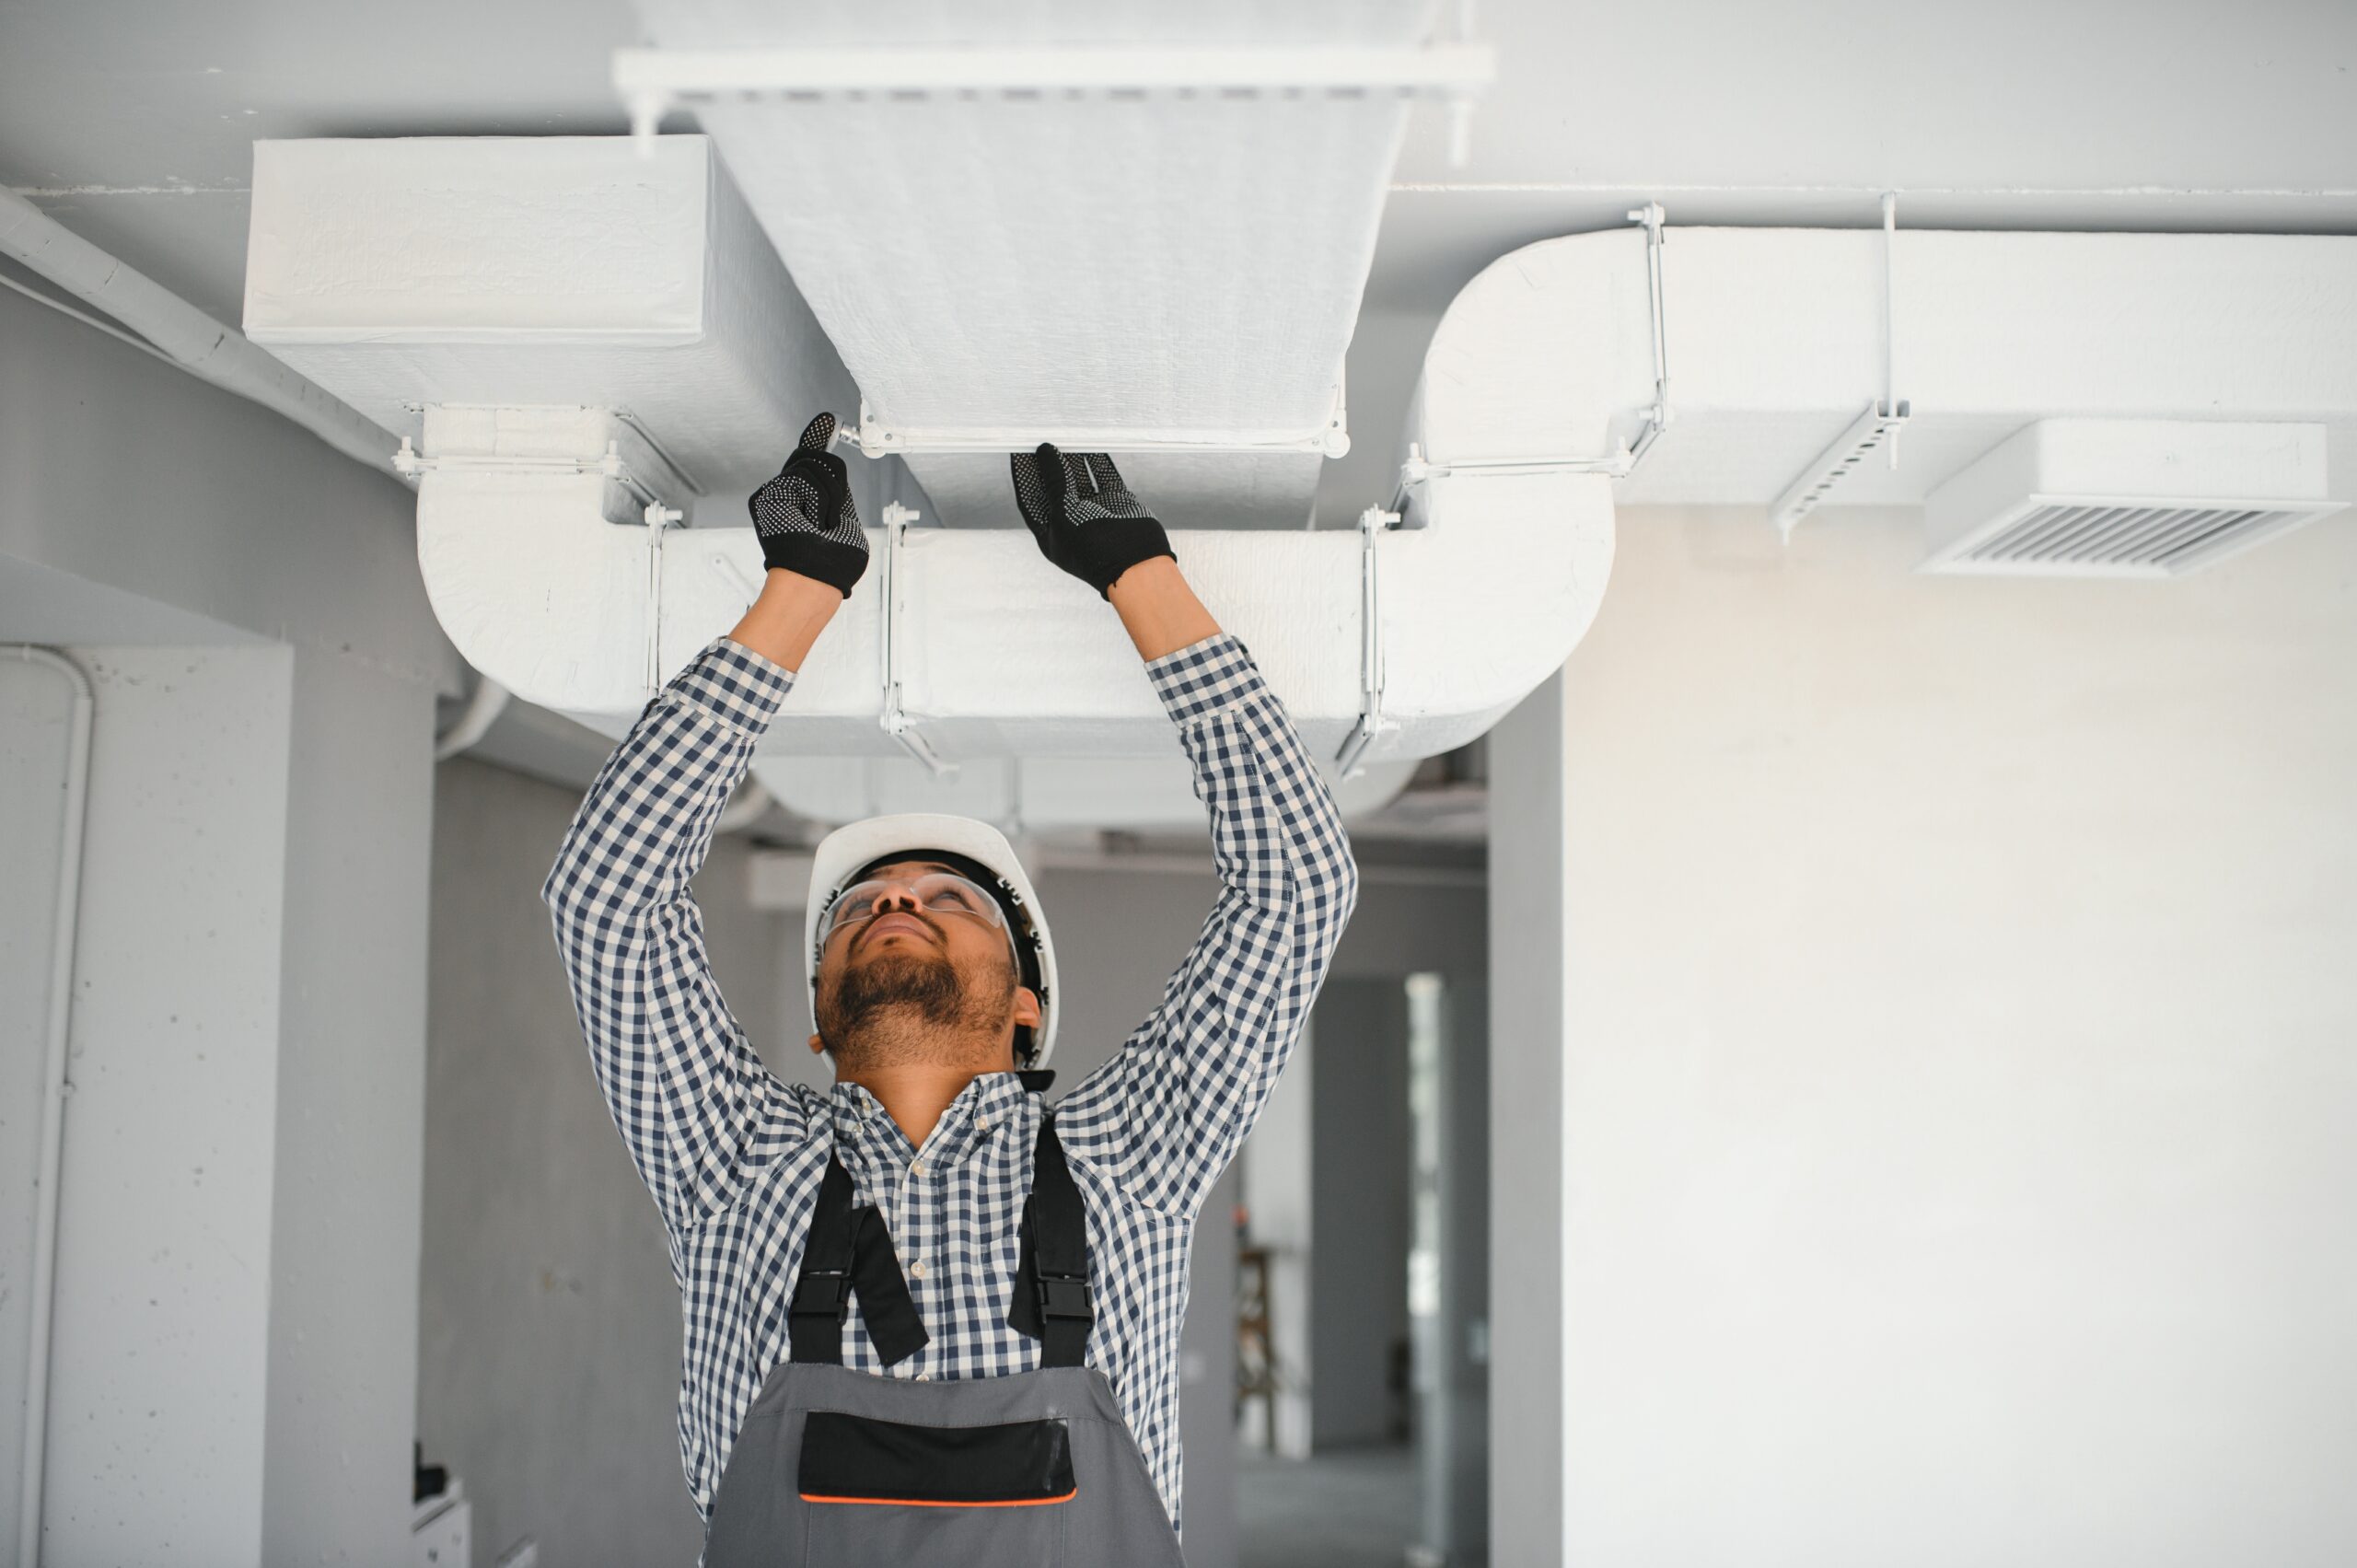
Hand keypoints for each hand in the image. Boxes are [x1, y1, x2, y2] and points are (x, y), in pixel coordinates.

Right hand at [749, 413, 866, 596]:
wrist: (817, 579)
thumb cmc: (833, 563)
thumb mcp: (845, 516)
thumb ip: (836, 484)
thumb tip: (831, 449)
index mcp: (805, 502)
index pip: (810, 462)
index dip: (817, 438)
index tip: (828, 420)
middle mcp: (786, 495)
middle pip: (814, 459)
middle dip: (833, 483)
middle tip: (829, 518)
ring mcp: (774, 494)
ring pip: (811, 467)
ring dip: (828, 498)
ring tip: (818, 525)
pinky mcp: (764, 496)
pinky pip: (800, 477)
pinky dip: (815, 500)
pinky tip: (808, 520)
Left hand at [1007, 445, 1174, 598]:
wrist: (1136, 566)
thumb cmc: (1093, 551)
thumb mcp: (1063, 515)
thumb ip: (1054, 482)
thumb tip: (1045, 452)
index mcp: (1051, 531)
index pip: (1031, 497)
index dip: (1025, 475)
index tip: (1019, 450)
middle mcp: (1072, 520)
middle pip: (1054, 485)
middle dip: (1048, 463)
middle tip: (1043, 437)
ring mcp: (1095, 510)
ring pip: (1080, 477)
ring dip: (1072, 458)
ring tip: (1065, 436)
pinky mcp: (1117, 501)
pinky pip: (1105, 475)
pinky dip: (1098, 460)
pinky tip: (1090, 444)